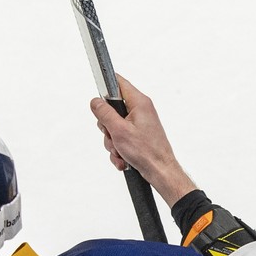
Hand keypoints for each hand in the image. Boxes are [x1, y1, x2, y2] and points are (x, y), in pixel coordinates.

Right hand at [90, 75, 196, 205]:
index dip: (105, 89)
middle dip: (107, 127)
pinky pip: (121, 138)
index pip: (118, 82)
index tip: (98, 99)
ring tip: (120, 151)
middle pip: (112, 109)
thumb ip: (104, 113)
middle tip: (112, 136)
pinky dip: (119, 150)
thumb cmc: (147, 152)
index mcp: (139, 103)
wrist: (161, 172)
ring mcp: (139, 124)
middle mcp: (140, 111)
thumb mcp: (119, 130)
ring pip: (114, 127)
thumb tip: (95, 102)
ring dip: (113, 142)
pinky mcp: (138, 136)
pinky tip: (123, 159)